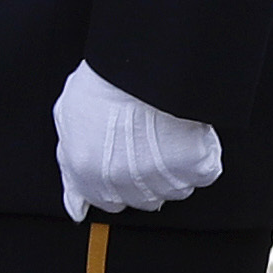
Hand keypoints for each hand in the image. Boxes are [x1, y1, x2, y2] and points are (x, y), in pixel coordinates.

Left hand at [53, 63, 224, 220]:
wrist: (139, 67)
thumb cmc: (103, 85)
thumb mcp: (68, 119)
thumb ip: (69, 165)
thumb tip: (75, 206)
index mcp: (91, 180)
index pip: (110, 203)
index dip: (119, 181)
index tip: (127, 161)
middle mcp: (126, 187)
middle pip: (145, 199)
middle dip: (147, 176)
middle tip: (149, 141)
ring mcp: (163, 180)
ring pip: (176, 188)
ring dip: (175, 167)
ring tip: (168, 131)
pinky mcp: (195, 167)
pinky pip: (205, 173)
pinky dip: (203, 155)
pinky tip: (190, 133)